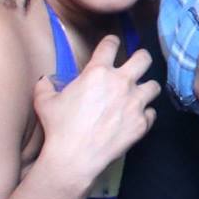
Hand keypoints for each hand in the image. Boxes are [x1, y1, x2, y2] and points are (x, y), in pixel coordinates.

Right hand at [31, 35, 159, 188]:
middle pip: (144, 58)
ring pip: (154, 86)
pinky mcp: (142, 123)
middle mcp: (121, 83)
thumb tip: (45, 80)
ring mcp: (135, 103)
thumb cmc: (59, 127)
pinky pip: (151, 113)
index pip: (110, 44)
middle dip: (141, 58)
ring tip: (139, 93)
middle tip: (137, 63)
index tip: (112, 44)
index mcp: (98, 72)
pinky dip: (145, 114)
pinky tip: (136, 118)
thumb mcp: (45, 102)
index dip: (112, 41)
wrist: (75, 156)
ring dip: (146, 88)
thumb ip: (45, 86)